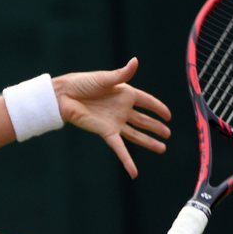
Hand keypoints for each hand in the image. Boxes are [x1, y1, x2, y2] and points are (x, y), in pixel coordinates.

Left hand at [53, 58, 170, 177]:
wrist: (63, 97)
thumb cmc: (81, 83)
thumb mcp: (104, 78)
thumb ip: (122, 74)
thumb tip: (135, 61)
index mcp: (124, 93)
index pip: (147, 101)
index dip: (158, 108)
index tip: (168, 115)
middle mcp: (122, 109)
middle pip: (143, 120)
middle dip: (156, 127)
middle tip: (168, 134)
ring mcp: (115, 122)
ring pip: (136, 135)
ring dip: (149, 142)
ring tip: (162, 148)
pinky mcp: (106, 132)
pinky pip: (120, 148)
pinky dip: (127, 160)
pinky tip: (134, 172)